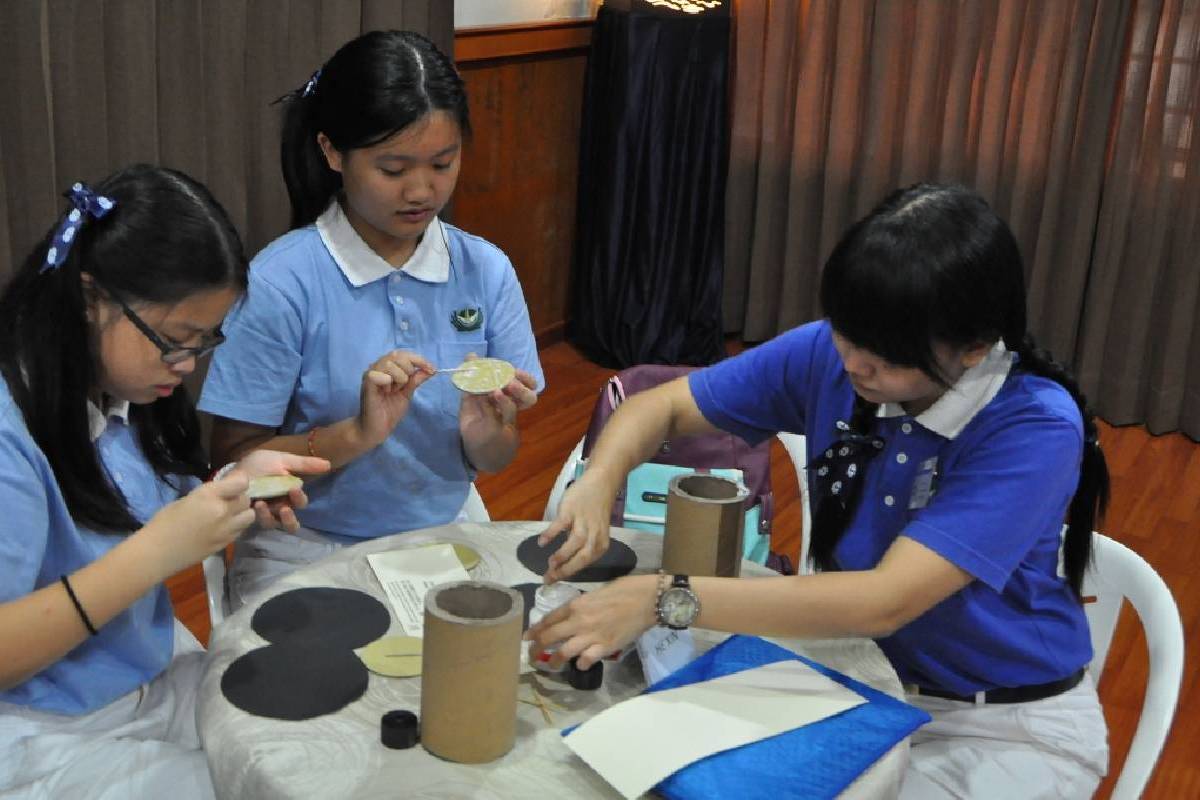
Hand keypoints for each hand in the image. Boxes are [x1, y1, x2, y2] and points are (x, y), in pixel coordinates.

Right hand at [137, 472, 255, 578]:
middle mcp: (223, 511)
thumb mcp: (186, 499)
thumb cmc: (163, 522)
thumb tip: (223, 492)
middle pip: (246, 499)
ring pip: (249, 515)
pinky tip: (224, 527)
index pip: (241, 482)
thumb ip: (209, 495)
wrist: (157, 553)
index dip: (239, 480)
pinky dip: (237, 526)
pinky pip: (241, 530)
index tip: (233, 481)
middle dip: (239, 496)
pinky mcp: (227, 543)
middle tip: (228, 499)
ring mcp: (227, 529)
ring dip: (242, 512)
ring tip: (229, 514)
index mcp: (209, 496)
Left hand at [235, 449, 330, 531]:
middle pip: (293, 521)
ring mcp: (267, 515)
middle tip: (284, 507)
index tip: (294, 489)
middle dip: (289, 517)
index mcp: (289, 493)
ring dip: (274, 518)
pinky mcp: (253, 519)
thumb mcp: (282, 460)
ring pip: (279, 525)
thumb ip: (304, 464)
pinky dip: (261, 515)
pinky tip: (256, 504)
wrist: (234, 470)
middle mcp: (280, 507)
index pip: (300, 502)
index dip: (300, 498)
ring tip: (264, 506)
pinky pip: (263, 523)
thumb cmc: (259, 465)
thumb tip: (328, 464)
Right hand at [357, 350, 434, 446]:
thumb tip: (431, 369)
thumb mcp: (407, 393)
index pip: (403, 354)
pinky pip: (379, 374)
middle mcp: (378, 367)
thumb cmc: (390, 411)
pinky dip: (388, 381)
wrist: (377, 429)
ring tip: (393, 391)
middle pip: (397, 355)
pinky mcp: (367, 383)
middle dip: (408, 369)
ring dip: (398, 378)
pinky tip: (386, 392)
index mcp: (387, 368)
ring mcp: (371, 374)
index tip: (432, 369)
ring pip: (390, 364)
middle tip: (404, 386)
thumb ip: (416, 380)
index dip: (419, 360)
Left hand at [458, 355, 538, 443]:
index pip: (527, 387)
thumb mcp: (472, 398)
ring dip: (509, 395)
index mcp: (510, 400)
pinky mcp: (493, 432)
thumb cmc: (477, 422)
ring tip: (499, 389)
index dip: (526, 378)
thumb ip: (472, 377)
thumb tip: (471, 354)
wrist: (476, 451)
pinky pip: (494, 416)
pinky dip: (491, 404)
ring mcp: (503, 422)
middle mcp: (511, 410)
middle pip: (529, 397)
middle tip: (511, 380)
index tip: (517, 371)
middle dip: (523, 385)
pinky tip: (488, 396)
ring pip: (514, 408)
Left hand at [524, 574, 659, 668]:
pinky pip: (585, 660)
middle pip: (550, 637)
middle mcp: (579, 620)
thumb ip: (583, 605)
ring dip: (554, 661)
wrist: (648, 599)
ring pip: (563, 652)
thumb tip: (574, 616)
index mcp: (577, 604)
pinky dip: (581, 664)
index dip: (535, 629)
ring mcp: (591, 636)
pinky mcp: (605, 648)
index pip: (549, 619)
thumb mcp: (598, 592)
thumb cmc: (626, 589)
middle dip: (536, 648)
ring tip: (551, 665)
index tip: (527, 637)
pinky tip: (581, 664)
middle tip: (531, 655)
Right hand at [538, 470, 618, 582]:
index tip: (553, 581)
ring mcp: (583, 523)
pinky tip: (541, 542)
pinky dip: (551, 534)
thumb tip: (562, 562)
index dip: (568, 574)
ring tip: (549, 564)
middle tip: (548, 578)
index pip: (584, 564)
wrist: (602, 483)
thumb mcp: (595, 532)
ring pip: (574, 544)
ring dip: (561, 556)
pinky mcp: (572, 511)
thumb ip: (582, 546)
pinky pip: (561, 525)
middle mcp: (595, 536)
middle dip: (564, 571)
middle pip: (581, 559)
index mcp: (601, 544)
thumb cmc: (596, 510)